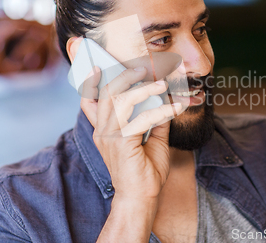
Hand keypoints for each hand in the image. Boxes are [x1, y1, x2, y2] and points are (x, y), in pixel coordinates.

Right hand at [81, 66, 180, 201]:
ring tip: (162, 84)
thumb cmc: (145, 171)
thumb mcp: (153, 139)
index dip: (91, 83)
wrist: (141, 199)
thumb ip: (156, 118)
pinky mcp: (120, 143)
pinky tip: (175, 109)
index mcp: (104, 130)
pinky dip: (160, 110)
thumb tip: (166, 99)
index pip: (90, 102)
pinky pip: (141, 118)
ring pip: (121, 100)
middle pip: (106, 93)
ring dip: (144, 89)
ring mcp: (109, 137)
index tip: (97, 66)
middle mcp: (102, 131)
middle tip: (142, 69)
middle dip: (124, 76)